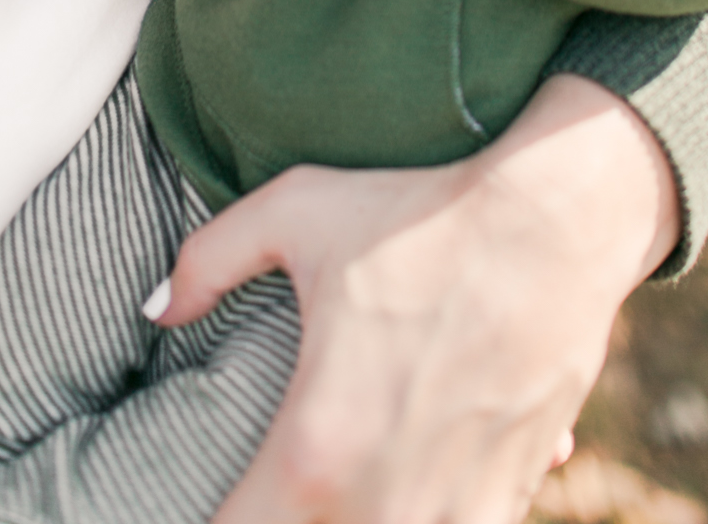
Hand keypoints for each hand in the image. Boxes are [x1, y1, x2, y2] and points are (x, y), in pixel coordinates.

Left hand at [148, 76, 677, 523]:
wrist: (552, 223)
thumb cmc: (414, 213)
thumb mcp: (289, 215)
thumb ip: (205, 263)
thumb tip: (154, 309)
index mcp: (316, 450)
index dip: (210, 521)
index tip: (200, 497)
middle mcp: (388, 503)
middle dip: (276, 514)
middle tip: (261, 483)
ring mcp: (457, 511)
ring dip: (345, 515)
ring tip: (325, 478)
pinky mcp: (509, 498)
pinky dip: (417, 509)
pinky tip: (397, 477)